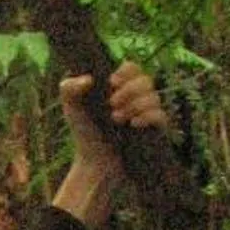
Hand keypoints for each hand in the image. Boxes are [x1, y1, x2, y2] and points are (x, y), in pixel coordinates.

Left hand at [53, 59, 168, 229]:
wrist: (94, 162)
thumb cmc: (84, 133)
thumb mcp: (70, 108)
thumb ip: (69, 88)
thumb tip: (89, 79)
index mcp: (120, 87)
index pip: (133, 68)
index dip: (126, 71)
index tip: (112, 82)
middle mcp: (136, 97)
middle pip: (146, 80)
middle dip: (129, 90)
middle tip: (111, 105)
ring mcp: (147, 114)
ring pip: (154, 97)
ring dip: (135, 105)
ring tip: (116, 119)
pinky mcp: (154, 131)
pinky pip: (161, 116)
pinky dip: (148, 117)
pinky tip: (133, 125)